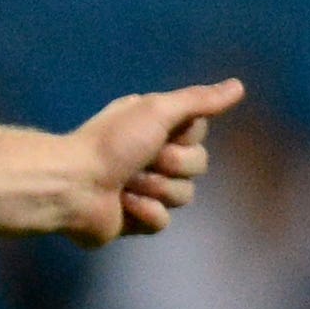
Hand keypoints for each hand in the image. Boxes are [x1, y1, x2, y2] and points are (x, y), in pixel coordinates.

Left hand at [67, 78, 244, 246]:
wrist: (72, 184)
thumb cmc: (110, 143)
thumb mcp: (156, 110)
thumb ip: (198, 101)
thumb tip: (238, 86)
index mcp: (153, 126)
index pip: (199, 133)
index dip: (186, 136)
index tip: (164, 132)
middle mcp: (150, 154)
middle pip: (199, 165)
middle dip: (173, 164)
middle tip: (141, 161)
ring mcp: (143, 189)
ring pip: (184, 195)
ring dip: (156, 188)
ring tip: (126, 184)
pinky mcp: (134, 219)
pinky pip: (163, 222)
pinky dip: (144, 213)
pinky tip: (123, 205)